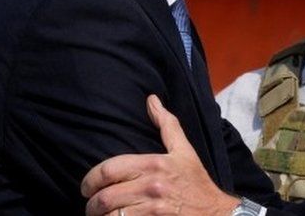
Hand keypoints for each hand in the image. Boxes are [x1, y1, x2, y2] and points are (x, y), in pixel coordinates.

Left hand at [81, 95, 239, 214]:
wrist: (216, 212)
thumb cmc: (197, 181)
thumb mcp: (184, 151)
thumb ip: (167, 125)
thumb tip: (151, 100)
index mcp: (155, 164)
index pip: (109, 170)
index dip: (91, 179)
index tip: (87, 187)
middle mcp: (151, 186)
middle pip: (105, 197)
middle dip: (92, 204)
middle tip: (92, 206)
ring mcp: (152, 209)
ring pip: (110, 215)